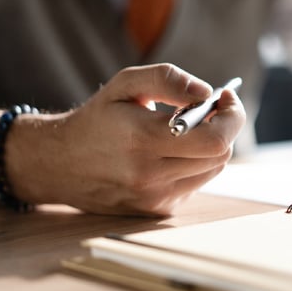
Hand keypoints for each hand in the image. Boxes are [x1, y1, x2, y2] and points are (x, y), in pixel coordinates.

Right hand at [10, 63, 245, 215]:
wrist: (59, 164)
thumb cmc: (97, 118)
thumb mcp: (125, 84)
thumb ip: (168, 80)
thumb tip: (207, 93)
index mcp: (143, 139)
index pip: (216, 139)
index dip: (232, 116)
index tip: (226, 97)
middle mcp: (150, 175)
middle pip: (220, 154)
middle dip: (224, 127)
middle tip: (210, 109)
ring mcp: (154, 198)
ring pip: (212, 169)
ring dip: (210, 146)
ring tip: (186, 131)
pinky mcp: (156, 211)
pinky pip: (195, 184)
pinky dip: (194, 164)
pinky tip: (170, 153)